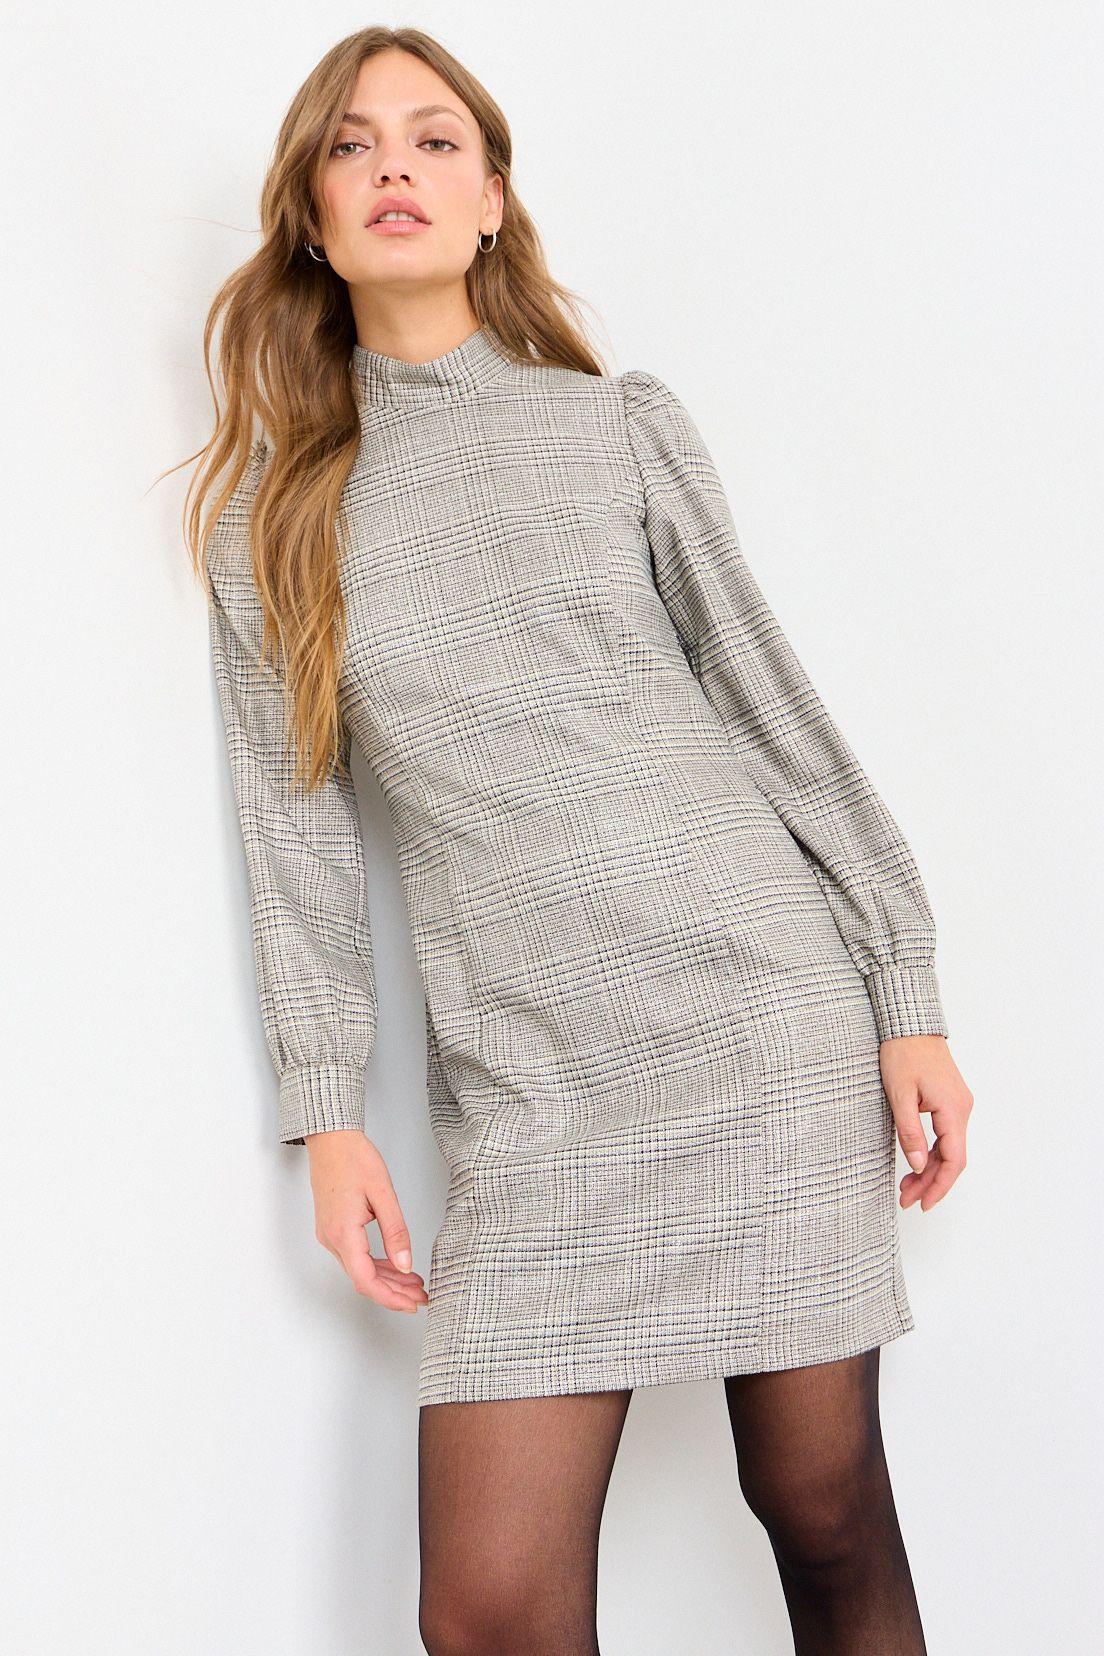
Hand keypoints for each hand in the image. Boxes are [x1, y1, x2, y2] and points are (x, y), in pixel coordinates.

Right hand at [304, 1129, 429, 1313]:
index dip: (390, 1297)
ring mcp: (330, 1235)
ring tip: (414, 1283)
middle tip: (421, 1297)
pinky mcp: (334, 1228)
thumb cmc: (353, 1158)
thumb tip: (405, 1264)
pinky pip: (355, 1256)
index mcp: (343, 1233)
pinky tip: (395, 1265)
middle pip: (363, 1280)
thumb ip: (396, 1231)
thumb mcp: (383, 1193)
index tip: (412, 1304)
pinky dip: (376, 1265)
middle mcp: (332, 1239)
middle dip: (394, 1292)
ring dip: (387, 1280)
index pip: (366, 1281)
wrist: (330, 1139)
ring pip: (359, 1270)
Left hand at [878, 1035, 972, 1210]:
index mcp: (953, 1109)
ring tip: (907, 1188)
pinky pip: (946, 1135)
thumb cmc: (902, 1053)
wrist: (910, 1023)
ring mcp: (958, 1105)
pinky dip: (932, 1153)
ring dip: (930, 1170)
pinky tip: (916, 1164)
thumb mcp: (899, 1095)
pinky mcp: (950, 1101)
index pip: (954, 1160)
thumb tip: (918, 1166)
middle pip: (953, 1158)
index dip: (939, 1186)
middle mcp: (962, 1109)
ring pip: (950, 1148)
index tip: (923, 1204)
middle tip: (907, 1201)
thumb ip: (910, 1132)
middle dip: (931, 1183)